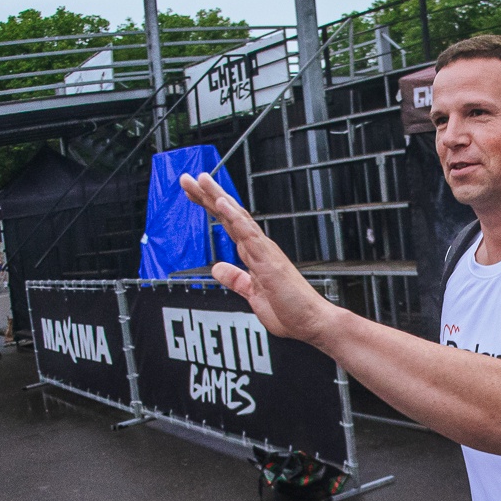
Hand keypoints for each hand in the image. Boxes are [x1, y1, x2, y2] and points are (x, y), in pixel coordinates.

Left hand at [178, 172, 336, 344]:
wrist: (312, 322)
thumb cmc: (290, 310)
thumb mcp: (252, 295)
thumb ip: (235, 280)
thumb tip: (217, 268)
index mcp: (256, 254)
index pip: (229, 225)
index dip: (211, 208)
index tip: (194, 193)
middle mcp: (260, 247)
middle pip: (230, 215)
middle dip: (208, 196)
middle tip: (188, 178)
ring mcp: (265, 251)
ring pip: (237, 217)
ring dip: (218, 197)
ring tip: (202, 179)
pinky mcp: (268, 260)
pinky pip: (248, 234)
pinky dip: (234, 216)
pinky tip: (222, 202)